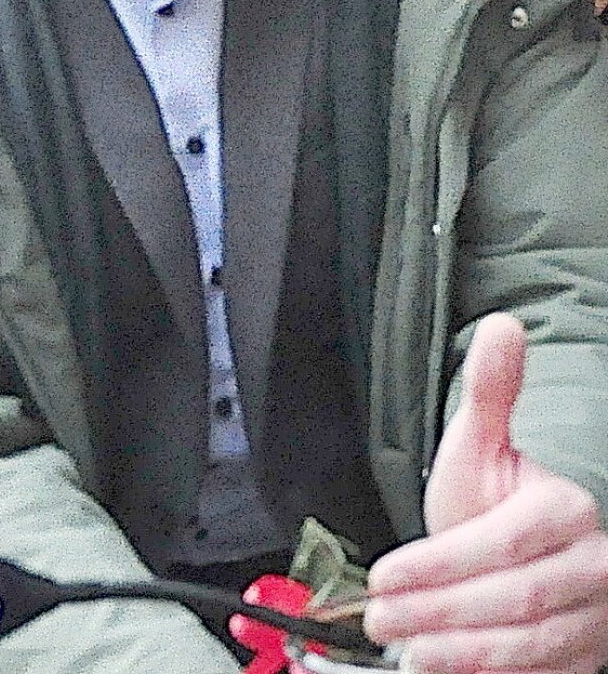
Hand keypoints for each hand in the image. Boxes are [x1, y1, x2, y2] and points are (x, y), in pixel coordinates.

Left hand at [364, 314, 607, 673]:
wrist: (519, 544)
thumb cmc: (494, 495)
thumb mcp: (480, 441)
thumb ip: (491, 391)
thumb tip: (500, 327)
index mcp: (568, 511)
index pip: (504, 546)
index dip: (441, 566)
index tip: (385, 576)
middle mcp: (594, 567)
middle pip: (515, 601)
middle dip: (439, 614)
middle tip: (380, 619)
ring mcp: (595, 618)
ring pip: (531, 644)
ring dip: (460, 654)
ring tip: (405, 651)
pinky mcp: (585, 656)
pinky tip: (442, 670)